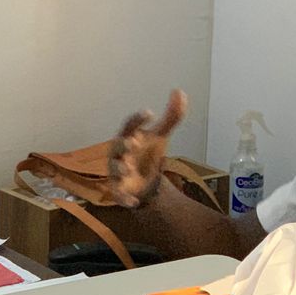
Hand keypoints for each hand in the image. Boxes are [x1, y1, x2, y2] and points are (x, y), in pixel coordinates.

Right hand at [109, 90, 186, 208]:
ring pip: (114, 169)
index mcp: (129, 136)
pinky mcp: (119, 189)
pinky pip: (118, 194)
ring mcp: (117, 171)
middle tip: (134, 142)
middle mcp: (120, 153)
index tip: (150, 113)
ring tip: (128, 168)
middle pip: (117, 146)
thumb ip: (172, 116)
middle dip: (124, 144)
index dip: (138, 119)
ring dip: (120, 168)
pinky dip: (124, 199)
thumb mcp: (161, 135)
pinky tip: (134, 203)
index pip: (130, 125)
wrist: (143, 181)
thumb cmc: (147, 153)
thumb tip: (180, 91)